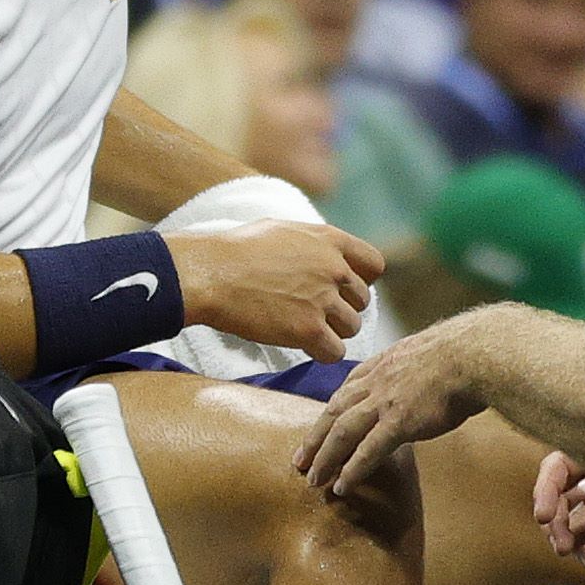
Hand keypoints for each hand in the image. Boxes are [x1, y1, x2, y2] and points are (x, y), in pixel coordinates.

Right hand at [167, 219, 383, 359]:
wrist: (211, 274)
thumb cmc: (236, 251)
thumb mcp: (283, 230)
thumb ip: (314, 243)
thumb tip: (328, 252)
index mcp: (330, 240)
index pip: (374, 264)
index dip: (361, 280)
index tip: (343, 290)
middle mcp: (334, 268)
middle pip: (362, 301)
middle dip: (342, 309)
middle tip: (313, 313)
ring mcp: (323, 299)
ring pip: (351, 327)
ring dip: (332, 332)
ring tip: (303, 328)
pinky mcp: (309, 329)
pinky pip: (335, 352)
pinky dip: (322, 353)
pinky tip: (304, 346)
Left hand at [295, 317, 483, 495]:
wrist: (476, 355)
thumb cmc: (465, 352)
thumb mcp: (429, 352)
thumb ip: (416, 369)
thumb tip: (424, 381)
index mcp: (384, 363)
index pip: (348, 388)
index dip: (332, 409)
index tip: (322, 424)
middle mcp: (377, 381)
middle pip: (335, 411)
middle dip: (315, 437)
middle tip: (301, 460)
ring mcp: (385, 401)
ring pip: (342, 431)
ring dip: (325, 457)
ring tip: (313, 479)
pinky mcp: (399, 422)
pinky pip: (367, 450)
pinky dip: (352, 469)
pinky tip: (342, 486)